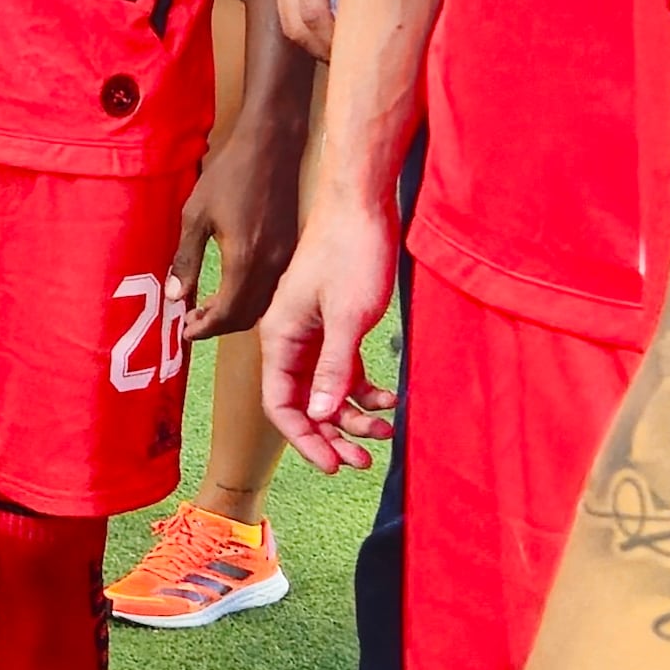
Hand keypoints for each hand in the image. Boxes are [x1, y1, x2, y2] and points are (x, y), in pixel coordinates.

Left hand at [174, 109, 300, 338]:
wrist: (272, 145)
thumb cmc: (230, 174)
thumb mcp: (196, 214)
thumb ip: (185, 258)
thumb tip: (174, 296)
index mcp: (246, 261)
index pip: (228, 314)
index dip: (204, 328)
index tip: (184, 330)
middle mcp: (271, 267)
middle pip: (247, 316)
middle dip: (219, 325)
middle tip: (192, 321)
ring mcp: (285, 259)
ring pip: (263, 304)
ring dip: (236, 313)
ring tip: (208, 307)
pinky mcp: (291, 248)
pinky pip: (273, 288)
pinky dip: (251, 298)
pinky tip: (233, 287)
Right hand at [252, 195, 397, 473]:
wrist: (363, 203)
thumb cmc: (352, 252)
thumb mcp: (348, 317)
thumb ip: (333, 368)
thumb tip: (320, 416)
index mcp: (280, 337)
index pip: (280, 404)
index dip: (305, 440)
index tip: (334, 466)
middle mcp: (290, 339)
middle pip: (303, 403)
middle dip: (332, 434)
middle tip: (364, 459)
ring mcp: (312, 332)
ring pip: (326, 389)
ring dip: (352, 414)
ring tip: (386, 427)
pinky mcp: (335, 323)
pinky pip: (343, 369)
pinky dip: (363, 388)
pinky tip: (389, 398)